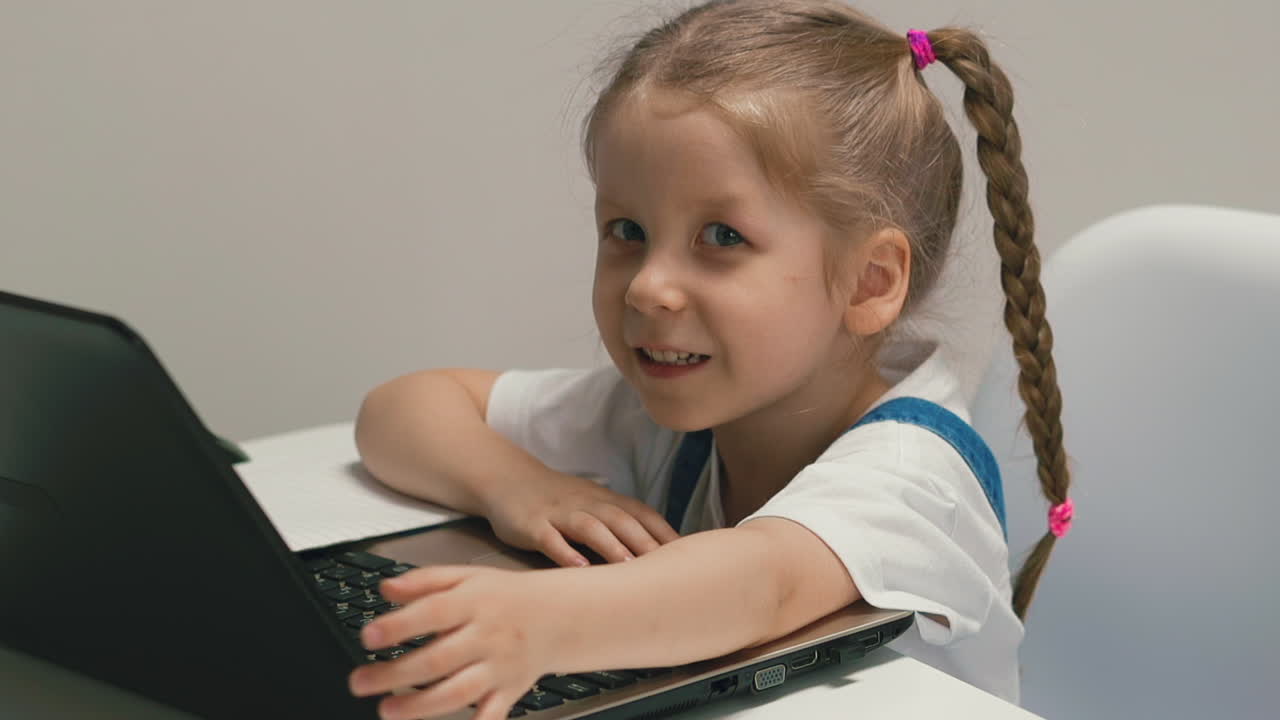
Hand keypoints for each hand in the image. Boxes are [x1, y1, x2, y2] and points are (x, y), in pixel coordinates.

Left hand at [348, 565, 559, 719]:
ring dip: (420, 706)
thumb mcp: (467, 576)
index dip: (399, 626)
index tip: (368, 636)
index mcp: (474, 603)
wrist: (557, 616)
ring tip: (387, 710)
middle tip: (360, 682)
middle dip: (395, 674)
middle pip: (438, 659)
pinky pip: (492, 715)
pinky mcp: (509, 692)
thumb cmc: (504, 597)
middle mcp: (487, 636)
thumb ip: (424, 581)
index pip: (433, 613)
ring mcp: (498, 667)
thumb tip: (386, 588)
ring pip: (459, 692)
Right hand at [483, 470, 679, 566]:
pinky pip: (550, 538)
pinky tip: (578, 567)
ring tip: (629, 567)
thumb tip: (659, 550)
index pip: (643, 515)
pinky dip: (565, 552)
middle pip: (622, 521)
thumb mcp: (593, 505)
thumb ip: (623, 523)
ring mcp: (560, 514)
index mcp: (606, 501)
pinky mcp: (533, 525)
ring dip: (612, 546)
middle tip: (668, 568)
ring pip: (591, 528)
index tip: (689, 556)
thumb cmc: (558, 499)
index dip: (665, 533)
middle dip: (646, 543)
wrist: (508, 478)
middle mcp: (587, 504)